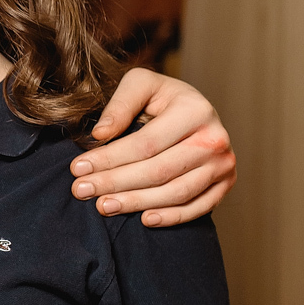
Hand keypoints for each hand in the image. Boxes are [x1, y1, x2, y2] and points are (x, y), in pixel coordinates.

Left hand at [70, 69, 235, 225]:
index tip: (77, 168)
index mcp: (195, 110)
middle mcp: (215, 138)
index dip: (109, 158)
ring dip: (137, 203)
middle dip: (115, 183)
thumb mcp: (141, 85)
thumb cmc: (161, 98)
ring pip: (176, 192)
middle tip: (82, 191)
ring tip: (103, 206)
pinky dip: (172, 217)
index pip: (145, 143)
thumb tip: (101, 134)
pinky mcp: (226, 183)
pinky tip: (144, 219)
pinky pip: (198, 207)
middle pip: (158, 171)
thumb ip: (120, 104)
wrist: (194, 111)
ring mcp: (223, 163)